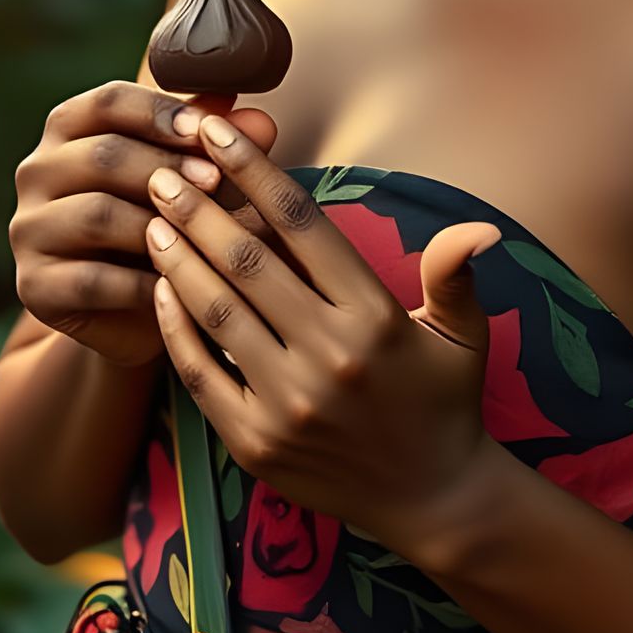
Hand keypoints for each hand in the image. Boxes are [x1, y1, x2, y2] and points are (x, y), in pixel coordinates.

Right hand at [10, 82, 279, 368]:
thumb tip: (262, 123)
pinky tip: (180, 283)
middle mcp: (36, 171)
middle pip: (102, 155)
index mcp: (69, 127)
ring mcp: (28, 230)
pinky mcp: (33, 286)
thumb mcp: (193, 178)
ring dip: (157, 224)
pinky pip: (92, 279)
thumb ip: (218, 145)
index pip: (109, 101)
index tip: (207, 130)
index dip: (160, 112)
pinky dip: (141, 280)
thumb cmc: (170, 223)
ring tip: (203, 235)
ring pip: (95, 215)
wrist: (137, 311)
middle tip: (214, 181)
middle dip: (165, 167)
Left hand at [144, 110, 500, 543]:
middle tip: (163, 171)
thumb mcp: (463, 334)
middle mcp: (329, 356)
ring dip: (178, 259)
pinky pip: (201, 374)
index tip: (217, 129)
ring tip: (152, 219)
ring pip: (216, 312)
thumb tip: (480, 228)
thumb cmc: (445, 402)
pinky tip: (160, 289)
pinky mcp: (256, 444)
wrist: (435, 503)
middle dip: (198, 208)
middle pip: (247, 261)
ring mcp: (288, 404)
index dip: (255, 169)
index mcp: (373, 316)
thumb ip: (455, 273)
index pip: (303, 224)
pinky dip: (176, 327)